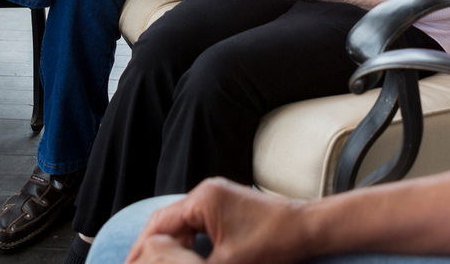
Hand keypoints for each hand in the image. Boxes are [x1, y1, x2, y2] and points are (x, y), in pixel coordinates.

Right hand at [126, 178, 307, 263]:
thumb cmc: (273, 243)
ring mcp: (218, 197)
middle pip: (167, 221)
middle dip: (151, 247)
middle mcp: (207, 192)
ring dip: (170, 246)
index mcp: (202, 199)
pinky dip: (187, 242)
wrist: (308, 229)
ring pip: (181, 223)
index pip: (159, 224)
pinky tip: (184, 260)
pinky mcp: (228, 207)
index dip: (141, 249)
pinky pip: (197, 223)